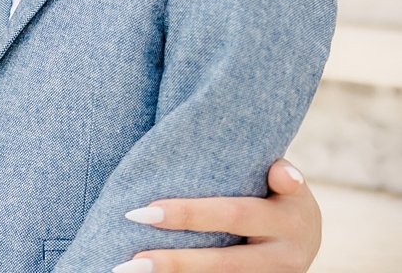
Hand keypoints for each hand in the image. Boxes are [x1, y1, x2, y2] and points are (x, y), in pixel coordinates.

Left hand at [114, 159, 320, 271]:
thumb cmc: (280, 197)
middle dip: (177, 261)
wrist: (304, 239)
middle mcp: (283, 257)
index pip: (233, 216)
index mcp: (290, 221)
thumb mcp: (288, 185)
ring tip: (133, 270)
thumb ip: (281, 176)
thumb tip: (281, 172)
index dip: (191, 215)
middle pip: (225, 262)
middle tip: (134, 258)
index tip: (148, 210)